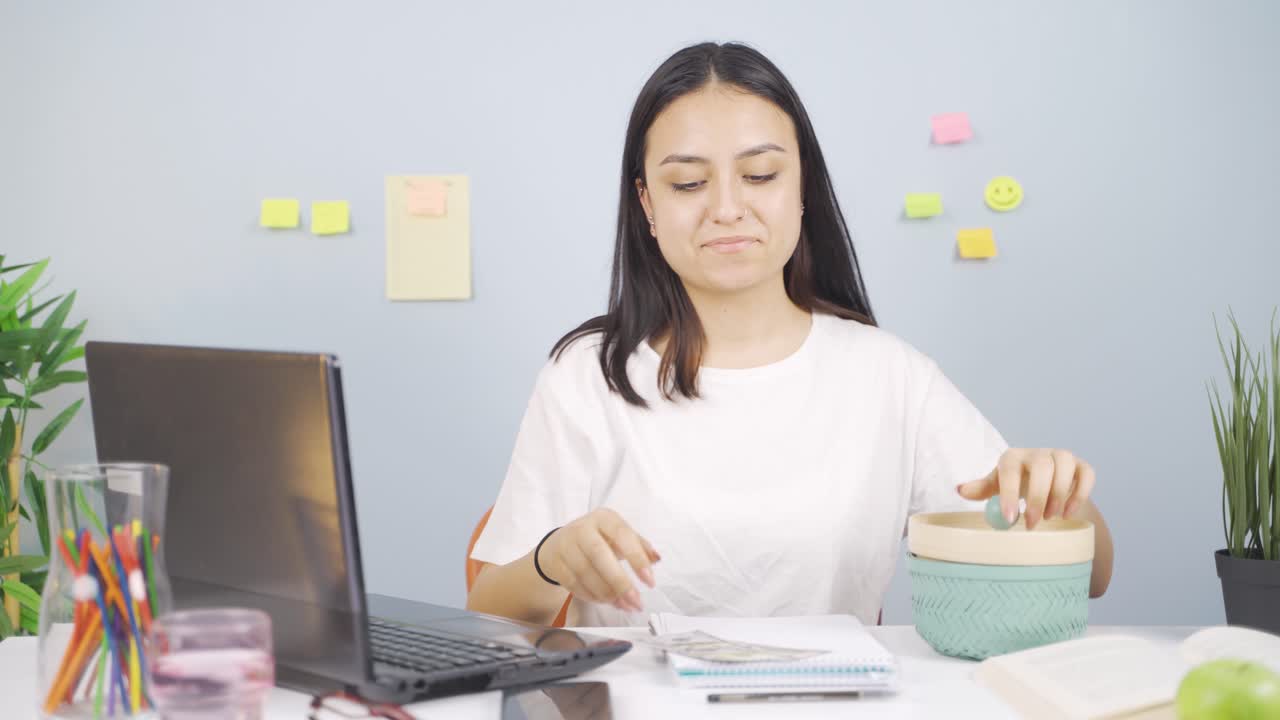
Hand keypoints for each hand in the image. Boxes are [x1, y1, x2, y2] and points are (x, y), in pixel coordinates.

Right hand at [539, 508, 660, 612]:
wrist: (561, 543)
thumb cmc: (598, 539)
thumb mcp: (619, 537)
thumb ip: (639, 546)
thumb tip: (656, 558)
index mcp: (604, 518)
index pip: (622, 535)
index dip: (637, 558)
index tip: (650, 581)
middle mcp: (582, 528)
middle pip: (600, 555)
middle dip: (620, 582)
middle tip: (636, 601)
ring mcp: (566, 545)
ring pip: (585, 573)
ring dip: (607, 594)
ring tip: (624, 605)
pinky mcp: (555, 563)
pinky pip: (574, 584)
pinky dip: (592, 596)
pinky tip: (605, 602)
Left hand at [956, 448, 1095, 529]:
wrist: (1044, 486)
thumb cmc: (1015, 486)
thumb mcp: (996, 486)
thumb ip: (980, 488)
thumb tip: (960, 489)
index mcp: (1013, 457)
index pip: (1010, 470)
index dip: (1009, 494)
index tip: (1009, 519)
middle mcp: (1038, 453)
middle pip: (1042, 467)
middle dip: (1037, 498)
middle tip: (1032, 523)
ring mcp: (1062, 456)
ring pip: (1065, 468)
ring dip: (1059, 496)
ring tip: (1050, 517)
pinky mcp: (1081, 465)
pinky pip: (1087, 474)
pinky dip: (1080, 494)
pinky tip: (1069, 513)